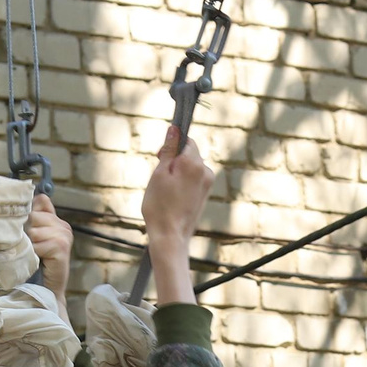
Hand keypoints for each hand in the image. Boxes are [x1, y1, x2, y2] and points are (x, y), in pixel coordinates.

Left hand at [24, 192, 71, 298]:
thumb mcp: (35, 239)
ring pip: (33, 230)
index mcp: (58, 221)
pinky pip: (37, 244)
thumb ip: (33, 220)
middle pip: (33, 215)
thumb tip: (22, 200)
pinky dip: (33, 253)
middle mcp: (63, 226)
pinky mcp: (61, 247)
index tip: (25, 226)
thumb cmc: (38, 264)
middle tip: (29, 246)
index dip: (29, 211)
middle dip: (26, 230)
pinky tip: (38, 260)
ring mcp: (64, 236)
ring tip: (33, 254)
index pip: (41, 201)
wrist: (48, 288)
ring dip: (28, 244)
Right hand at [141, 129, 215, 306]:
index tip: (159, 157)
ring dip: (178, 173)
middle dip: (175, 160)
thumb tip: (174, 129)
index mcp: (194, 162)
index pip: (186, 140)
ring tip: (165, 191)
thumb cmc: (160, 206)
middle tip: (160, 178)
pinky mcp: (206, 195)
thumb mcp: (159, 174)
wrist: (170, 237)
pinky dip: (183, 184)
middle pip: (189, 154)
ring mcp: (208, 184)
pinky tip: (173, 198)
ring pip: (191, 168)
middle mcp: (205, 171)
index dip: (171, 146)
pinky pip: (194, 180)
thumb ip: (168, 150)